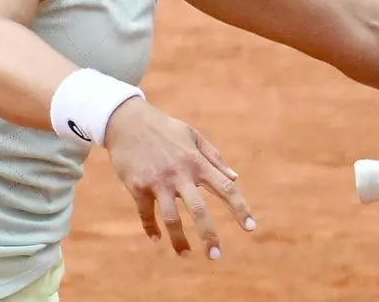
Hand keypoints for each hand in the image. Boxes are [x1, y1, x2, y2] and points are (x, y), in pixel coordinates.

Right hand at [103, 98, 256, 258]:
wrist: (127, 121)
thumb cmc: (164, 129)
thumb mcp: (193, 136)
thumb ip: (214, 157)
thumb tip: (235, 178)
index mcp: (197, 161)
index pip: (225, 187)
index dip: (240, 208)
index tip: (251, 227)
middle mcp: (180, 173)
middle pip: (198, 209)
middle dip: (209, 235)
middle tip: (216, 256)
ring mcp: (158, 181)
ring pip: (171, 217)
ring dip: (178, 240)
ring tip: (185, 254)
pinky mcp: (138, 186)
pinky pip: (146, 213)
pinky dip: (151, 227)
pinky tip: (157, 238)